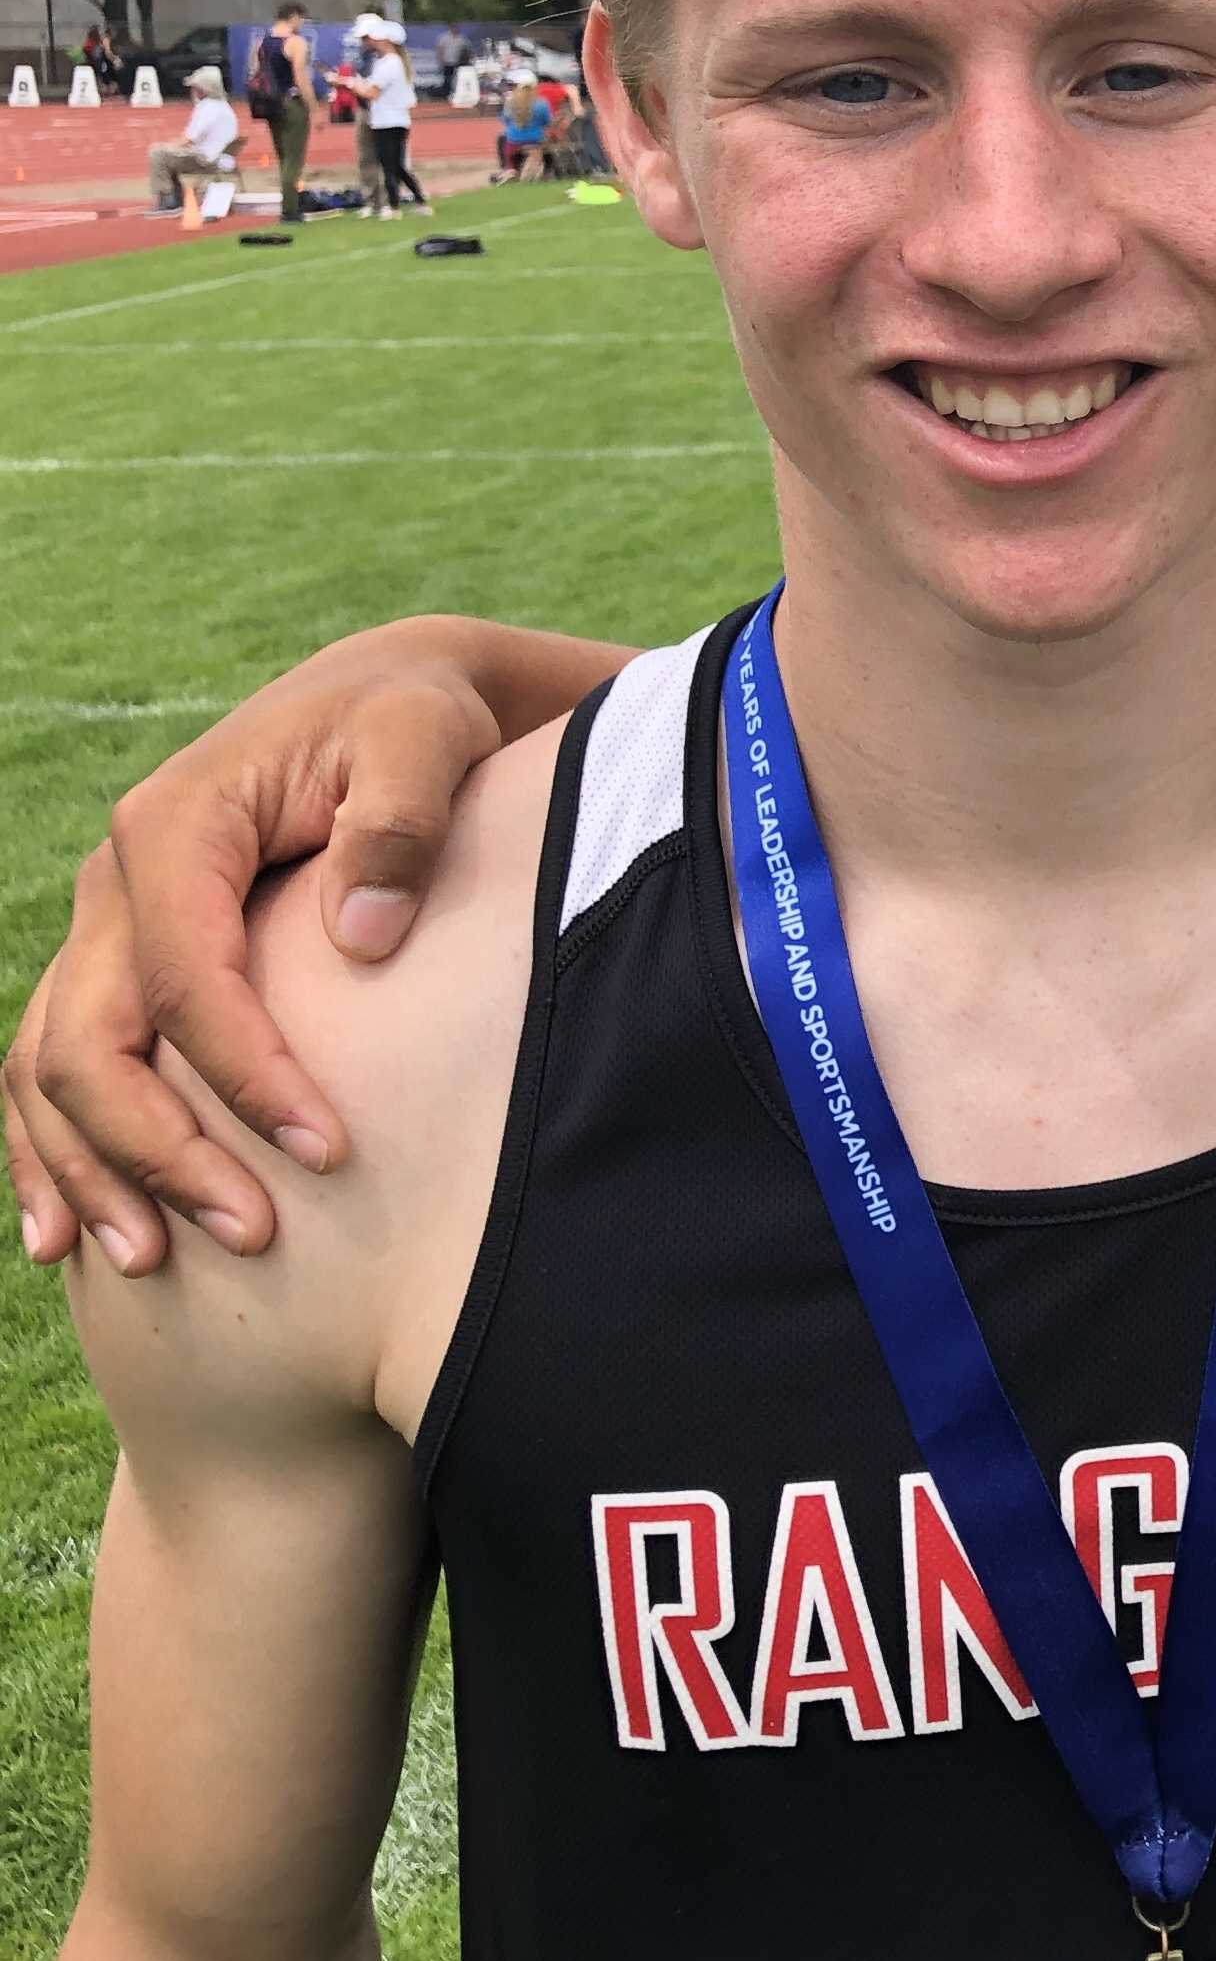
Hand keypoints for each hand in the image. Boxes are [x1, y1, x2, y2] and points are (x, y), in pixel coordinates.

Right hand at [6, 642, 508, 1271]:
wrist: (383, 698)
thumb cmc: (410, 721)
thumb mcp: (421, 740)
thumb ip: (399, 821)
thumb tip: (365, 934)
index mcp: (174, 829)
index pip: (186, 979)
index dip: (244, 1074)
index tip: (326, 1152)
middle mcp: (113, 884)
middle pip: (93, 1041)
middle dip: (159, 1149)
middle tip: (250, 1233)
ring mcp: (104, 928)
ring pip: (49, 1068)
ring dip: (91, 1171)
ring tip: (149, 1262)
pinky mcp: (119, 963)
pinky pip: (52, 1066)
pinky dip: (51, 1151)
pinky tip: (66, 1237)